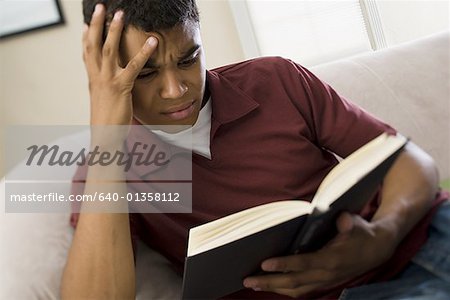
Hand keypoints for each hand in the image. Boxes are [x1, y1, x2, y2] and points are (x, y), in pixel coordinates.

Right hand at [82, 3, 157, 125]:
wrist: (104, 136)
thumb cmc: (107, 121)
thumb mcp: (103, 100)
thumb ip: (104, 88)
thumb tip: (108, 83)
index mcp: (93, 79)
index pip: (87, 53)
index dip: (86, 37)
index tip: (88, 23)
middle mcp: (97, 76)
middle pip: (94, 45)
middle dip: (97, 24)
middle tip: (101, 7)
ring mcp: (107, 80)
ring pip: (109, 50)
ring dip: (113, 30)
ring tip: (120, 14)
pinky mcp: (121, 87)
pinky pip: (134, 67)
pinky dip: (143, 53)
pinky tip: (152, 42)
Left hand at [243, 212, 396, 297]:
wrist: (378, 249)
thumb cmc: (362, 232)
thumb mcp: (355, 223)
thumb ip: (346, 222)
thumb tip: (339, 217)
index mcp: (332, 259)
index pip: (303, 264)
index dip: (283, 265)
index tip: (264, 264)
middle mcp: (327, 274)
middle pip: (294, 282)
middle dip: (269, 282)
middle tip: (248, 279)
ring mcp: (325, 281)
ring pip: (296, 289)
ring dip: (273, 287)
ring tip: (253, 284)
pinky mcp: (324, 283)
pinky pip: (301, 290)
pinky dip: (284, 289)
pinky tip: (271, 285)